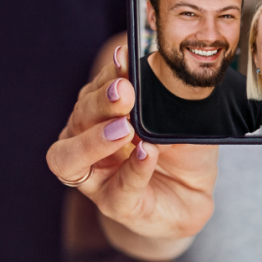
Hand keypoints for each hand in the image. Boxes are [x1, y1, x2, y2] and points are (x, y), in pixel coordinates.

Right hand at [46, 45, 217, 257]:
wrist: (192, 196)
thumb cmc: (180, 151)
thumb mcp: (182, 117)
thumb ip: (169, 98)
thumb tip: (162, 76)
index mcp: (99, 114)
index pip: (95, 89)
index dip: (109, 73)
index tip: (125, 57)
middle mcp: (85, 142)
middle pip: (78, 118)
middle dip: (100, 102)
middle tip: (124, 92)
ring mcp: (94, 176)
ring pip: (69, 158)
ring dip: (94, 140)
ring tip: (125, 128)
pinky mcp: (114, 205)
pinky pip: (116, 189)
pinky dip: (133, 169)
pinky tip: (147, 154)